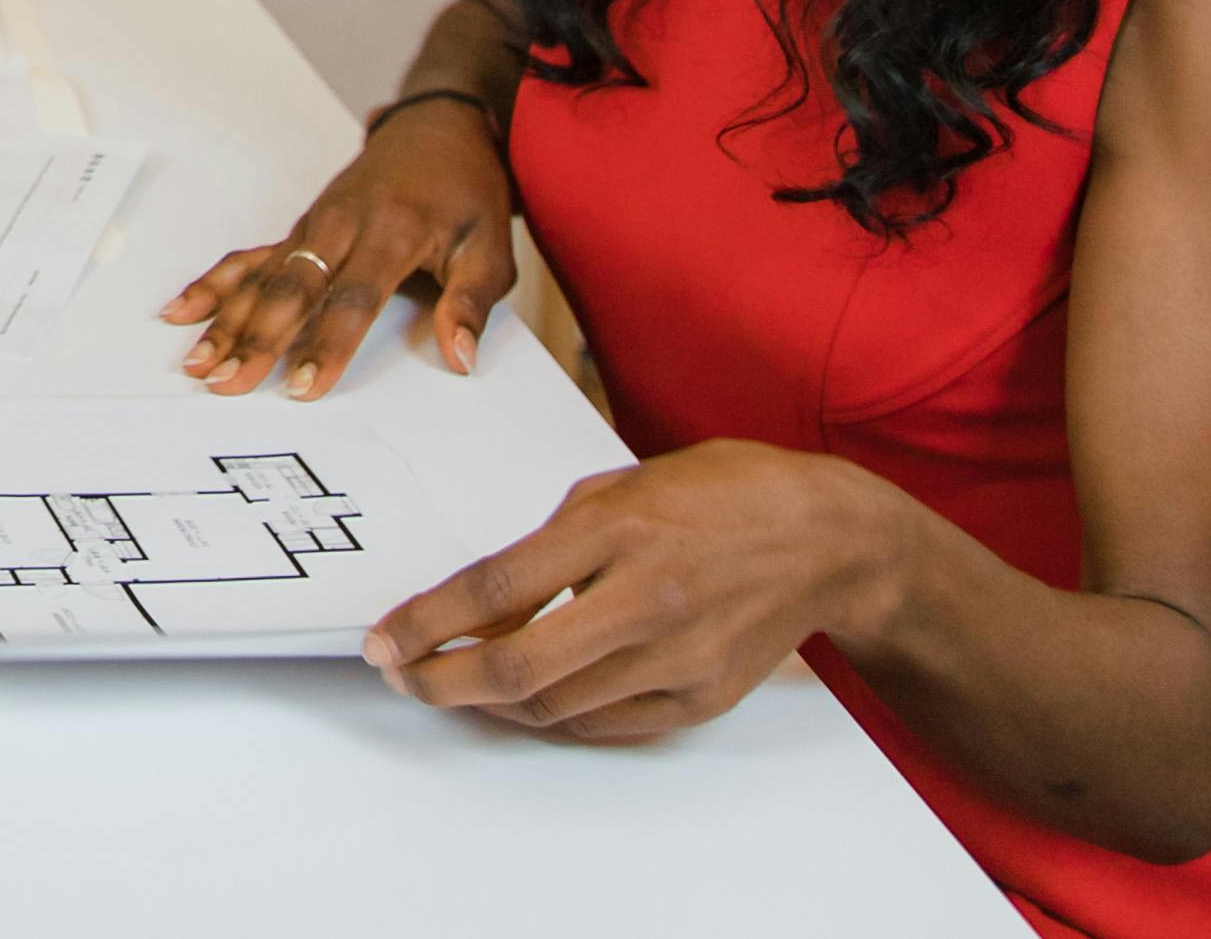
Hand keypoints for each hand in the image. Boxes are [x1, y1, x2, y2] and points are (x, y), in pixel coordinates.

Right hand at [165, 97, 516, 395]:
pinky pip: (251, 257)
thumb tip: (460, 357)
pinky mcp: (302, 228)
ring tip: (198, 362)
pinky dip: (215, 283)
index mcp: (394, 231)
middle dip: (257, 340)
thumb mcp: (491, 246)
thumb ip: (472, 302)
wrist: (436, 127)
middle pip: (292, 288)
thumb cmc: (465, 189)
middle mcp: (343, 224)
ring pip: (262, 277)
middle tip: (229, 383)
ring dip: (226, 319)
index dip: (328, 343)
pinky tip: (183, 310)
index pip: (354, 297)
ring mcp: (315, 225)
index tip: (305, 384)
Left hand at [365, 443, 910, 741]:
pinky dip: (552, 716)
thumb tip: (484, 605)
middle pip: (518, 667)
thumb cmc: (720, 494)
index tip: (384, 639)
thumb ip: (550, 545)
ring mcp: (677, 656)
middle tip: (401, 677)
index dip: (428, 622)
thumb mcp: (620, 487)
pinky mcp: (700, 698)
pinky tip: (522, 698)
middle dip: (441, 682)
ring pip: (556, 706)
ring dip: (489, 703)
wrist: (826, 539)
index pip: (496, 589)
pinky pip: (604, 724)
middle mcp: (646, 598)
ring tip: (452, 682)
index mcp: (618, 528)